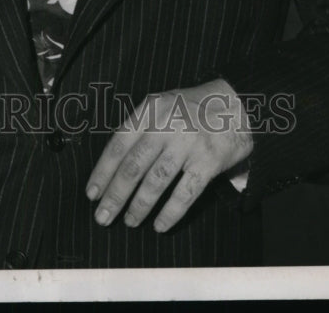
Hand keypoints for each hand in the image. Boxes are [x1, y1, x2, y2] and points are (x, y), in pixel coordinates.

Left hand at [86, 79, 252, 232]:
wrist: (236, 103)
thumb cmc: (192, 108)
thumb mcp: (162, 104)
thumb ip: (140, 127)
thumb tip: (114, 167)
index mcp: (150, 110)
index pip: (118, 144)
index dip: (103, 171)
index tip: (92, 193)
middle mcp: (166, 125)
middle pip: (133, 166)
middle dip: (115, 195)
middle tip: (102, 216)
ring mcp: (188, 143)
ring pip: (156, 181)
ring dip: (139, 206)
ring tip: (129, 221)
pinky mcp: (208, 161)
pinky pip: (185, 193)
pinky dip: (170, 213)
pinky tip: (160, 225)